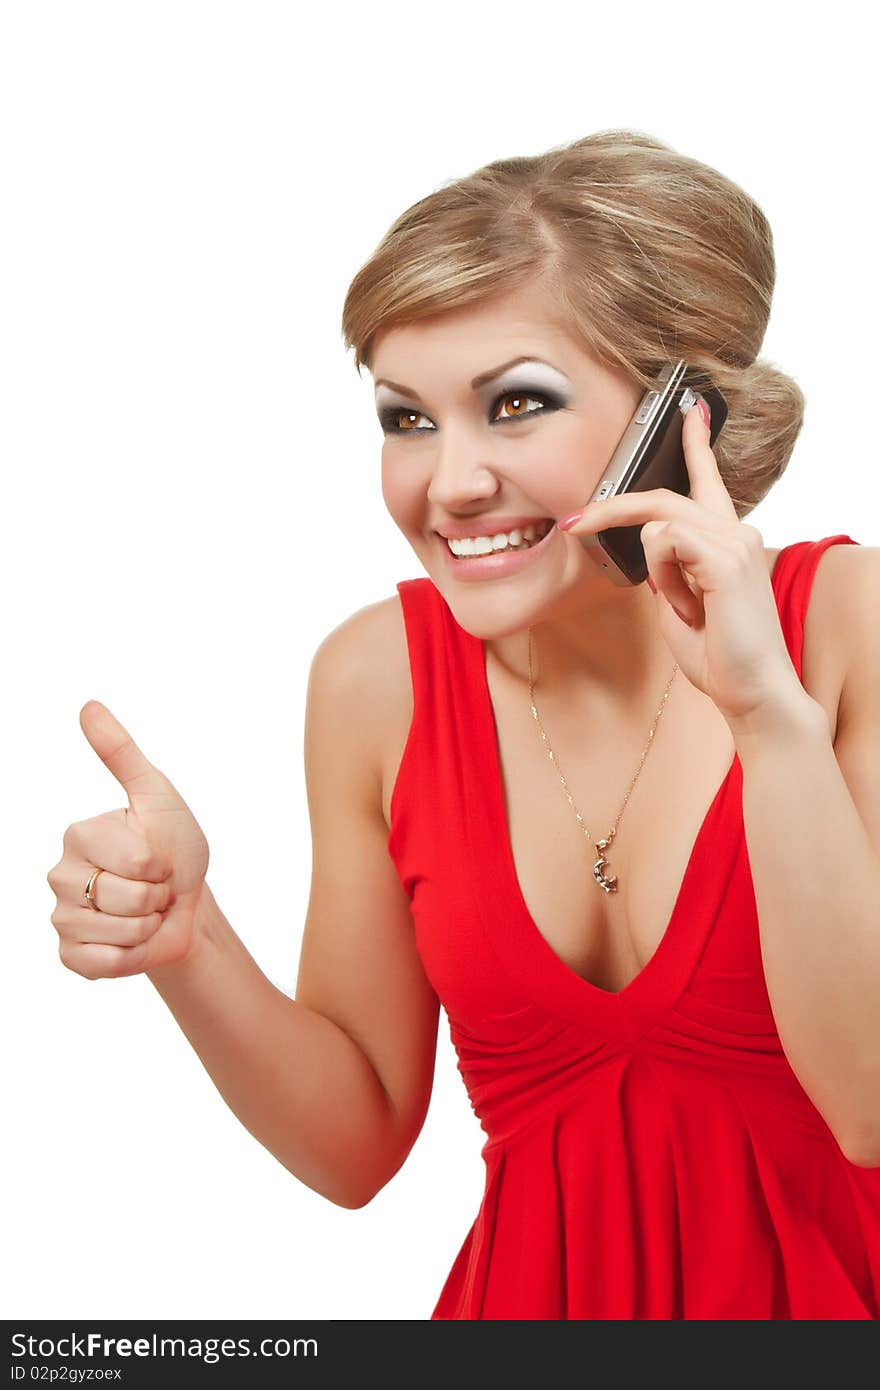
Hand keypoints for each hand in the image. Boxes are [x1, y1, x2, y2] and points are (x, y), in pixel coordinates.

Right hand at [47, 701, 209, 978]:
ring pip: (120, 932)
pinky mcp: (72, 956)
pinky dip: (132, 956)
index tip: (160, 858)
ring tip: (147, 912)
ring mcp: (62, 917)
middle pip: (127, 898)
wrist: (186, 902)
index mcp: (79, 834)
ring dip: (149, 926)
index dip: (162, 865)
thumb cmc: (174, 845)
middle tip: (155, 888)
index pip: (135, 860)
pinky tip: (132, 940)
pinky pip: (103, 964)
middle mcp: (61, 875)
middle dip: (158, 897)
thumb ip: (121, 752)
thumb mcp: (155, 794)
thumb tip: (87, 705)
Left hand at [559, 395, 806, 726]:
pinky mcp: (727, 559)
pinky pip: (665, 544)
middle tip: (573, 525)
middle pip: (660, 496)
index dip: (695, 442)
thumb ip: (665, 568)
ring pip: (658, 525)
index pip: (708, 478)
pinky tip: (692, 608)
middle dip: (610, 508)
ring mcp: (735, 542)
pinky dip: (667, 580)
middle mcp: (735, 531)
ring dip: (656, 574)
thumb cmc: (718, 652)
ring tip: (686, 610)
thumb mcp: (679, 601)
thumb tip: (644, 546)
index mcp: (725, 539)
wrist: (751, 690)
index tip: (689, 410)